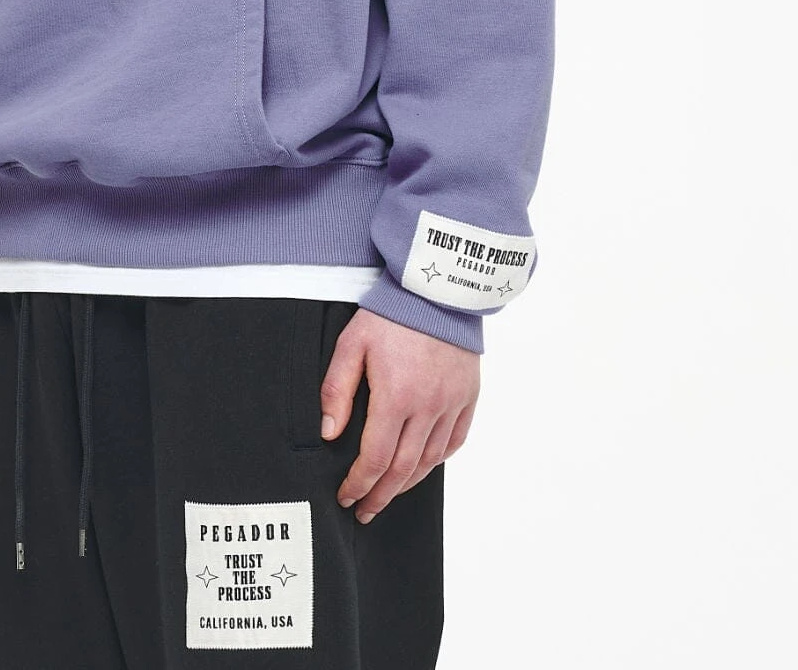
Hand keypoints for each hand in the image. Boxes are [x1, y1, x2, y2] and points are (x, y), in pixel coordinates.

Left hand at [321, 309, 479, 521]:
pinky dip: (438, 460)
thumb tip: (329, 434)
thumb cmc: (390, 312)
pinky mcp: (469, 395)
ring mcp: (452, 403)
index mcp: (396, 397)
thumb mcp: (352, 343)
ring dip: (408, 483)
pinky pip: (455, 440)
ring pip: (431, 460)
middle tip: (365, 510)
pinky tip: (423, 466)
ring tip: (389, 493)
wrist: (437, 286)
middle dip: (381, 495)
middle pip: (404, 469)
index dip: (359, 484)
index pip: (376, 458)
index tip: (347, 498)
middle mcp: (428, 408)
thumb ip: (337, 389)